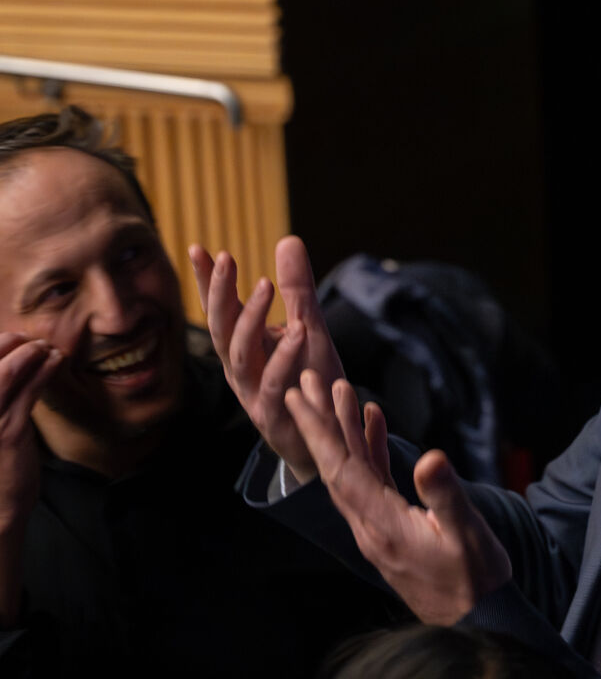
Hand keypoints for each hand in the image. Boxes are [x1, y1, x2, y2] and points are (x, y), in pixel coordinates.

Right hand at [0, 333, 63, 625]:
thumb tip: (11, 368)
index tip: (8, 338)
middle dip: (7, 344)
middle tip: (27, 339)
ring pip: (5, 373)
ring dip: (29, 354)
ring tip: (45, 347)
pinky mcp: (9, 431)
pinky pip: (29, 391)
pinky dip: (44, 371)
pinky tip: (54, 361)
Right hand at [189, 236, 344, 482]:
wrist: (323, 438)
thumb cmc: (310, 381)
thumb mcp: (309, 328)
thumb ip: (298, 289)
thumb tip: (287, 240)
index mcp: (243, 348)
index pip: (220, 309)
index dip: (209, 281)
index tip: (199, 247)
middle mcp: (240, 369)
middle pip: (220, 327)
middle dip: (221, 292)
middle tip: (228, 258)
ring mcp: (252, 393)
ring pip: (240, 354)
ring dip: (250, 318)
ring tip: (268, 285)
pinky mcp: (273, 414)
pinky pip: (272, 384)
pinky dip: (283, 359)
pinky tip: (298, 333)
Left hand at [284, 369, 511, 624]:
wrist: (477, 619)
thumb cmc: (475, 579)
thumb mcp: (466, 534)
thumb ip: (445, 496)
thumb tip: (429, 457)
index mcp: (381, 525)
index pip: (341, 469)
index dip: (320, 430)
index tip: (299, 397)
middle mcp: (370, 525)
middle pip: (336, 466)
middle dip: (320, 421)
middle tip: (305, 380)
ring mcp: (379, 528)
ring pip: (352, 471)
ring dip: (343, 431)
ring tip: (336, 390)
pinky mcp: (393, 527)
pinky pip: (372, 481)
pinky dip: (370, 450)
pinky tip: (373, 424)